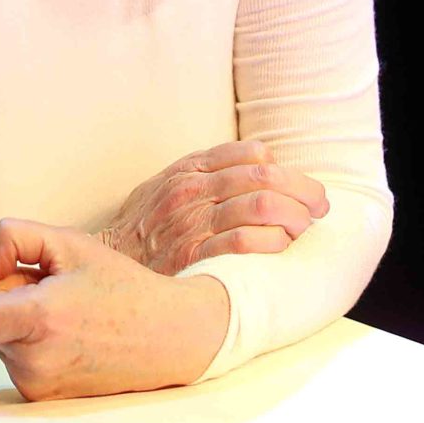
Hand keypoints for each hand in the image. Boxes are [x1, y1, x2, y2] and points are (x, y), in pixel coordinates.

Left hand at [0, 219, 229, 400]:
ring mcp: (37, 385)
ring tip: (64, 306)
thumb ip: (12, 239)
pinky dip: (28, 338)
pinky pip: (14, 357)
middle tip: (44, 282)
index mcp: (37, 320)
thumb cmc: (120, 286)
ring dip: (15, 316)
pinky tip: (67, 329)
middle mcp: (32, 361)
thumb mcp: (67, 242)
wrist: (169, 338)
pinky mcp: (43, 397)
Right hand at [95, 139, 328, 274]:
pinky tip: (281, 247)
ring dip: (294, 216)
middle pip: (263, 178)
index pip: (250, 154)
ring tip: (305, 228)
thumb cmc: (140, 230)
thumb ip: (205, 171)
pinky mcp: (193, 256)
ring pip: (260, 206)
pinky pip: (244, 242)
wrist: (103, 267)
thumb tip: (261, 158)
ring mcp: (192, 223)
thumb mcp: (163, 186)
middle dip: (302, 191)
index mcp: (188, 170)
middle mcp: (192, 190)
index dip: (286, 170)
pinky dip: (272, 242)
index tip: (304, 188)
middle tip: (320, 208)